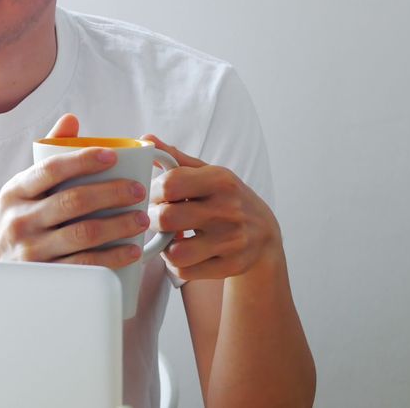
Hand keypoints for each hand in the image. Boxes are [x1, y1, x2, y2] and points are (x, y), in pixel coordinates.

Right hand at [0, 114, 151, 268]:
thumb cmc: (18, 223)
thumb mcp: (22, 191)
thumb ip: (48, 155)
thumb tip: (71, 120)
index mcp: (15, 191)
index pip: (50, 169)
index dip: (83, 160)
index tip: (112, 156)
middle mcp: (20, 219)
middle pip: (73, 201)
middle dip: (112, 193)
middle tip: (138, 190)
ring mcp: (31, 250)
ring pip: (83, 234)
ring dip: (118, 225)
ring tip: (141, 219)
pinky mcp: (46, 276)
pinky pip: (85, 265)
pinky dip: (112, 257)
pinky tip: (131, 250)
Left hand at [142, 134, 282, 279]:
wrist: (263, 232)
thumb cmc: (226, 197)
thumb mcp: (206, 172)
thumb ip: (174, 158)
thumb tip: (145, 139)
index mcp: (220, 180)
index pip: (170, 183)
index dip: (153, 191)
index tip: (155, 196)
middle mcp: (228, 209)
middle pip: (168, 218)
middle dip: (154, 219)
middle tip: (157, 218)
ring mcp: (231, 240)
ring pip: (175, 252)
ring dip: (165, 246)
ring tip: (170, 237)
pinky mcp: (230, 265)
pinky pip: (185, 271)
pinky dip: (177, 264)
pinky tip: (182, 252)